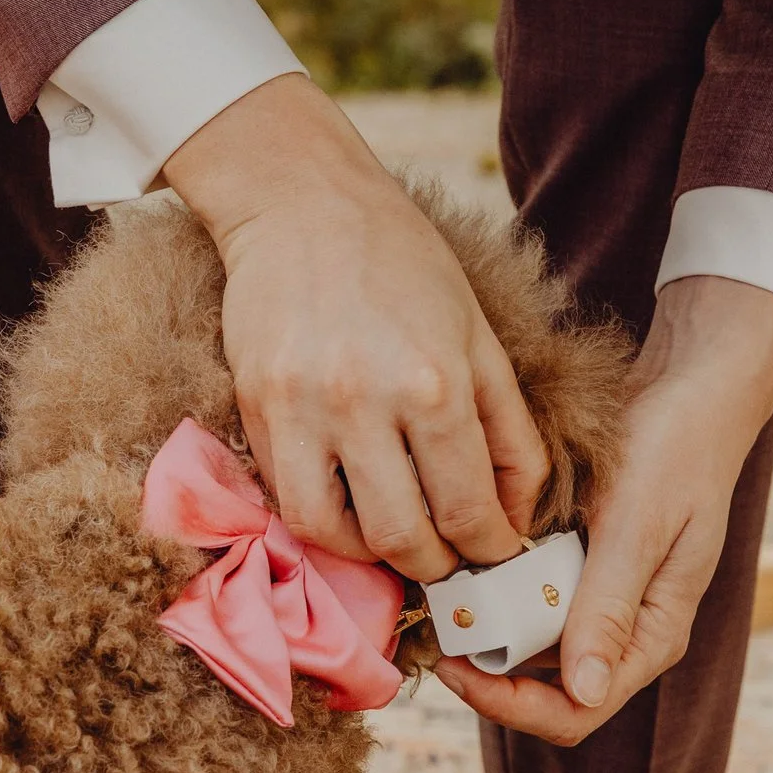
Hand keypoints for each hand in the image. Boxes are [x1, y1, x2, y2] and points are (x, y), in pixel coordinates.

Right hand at [164, 74, 548, 582]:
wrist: (304, 205)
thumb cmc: (405, 267)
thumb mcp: (479, 339)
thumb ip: (508, 432)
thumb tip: (517, 516)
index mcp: (434, 383)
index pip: (469, 510)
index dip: (491, 550)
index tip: (497, 553)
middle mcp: (364, 402)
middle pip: (404, 538)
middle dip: (438, 567)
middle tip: (452, 561)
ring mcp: (300, 410)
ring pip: (335, 536)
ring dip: (374, 557)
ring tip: (399, 539)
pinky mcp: (255, 409)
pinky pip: (287, 501)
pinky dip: (324, 523)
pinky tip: (350, 507)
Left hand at [436, 275, 772, 744]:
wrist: (693, 387)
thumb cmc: (677, 450)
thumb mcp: (638, 526)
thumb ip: (608, 608)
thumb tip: (583, 693)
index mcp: (654, 635)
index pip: (577, 710)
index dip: (511, 704)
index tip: (455, 668)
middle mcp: (627, 630)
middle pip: (549, 688)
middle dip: (490, 673)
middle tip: (435, 632)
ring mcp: (605, 600)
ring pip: (536, 646)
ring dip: (490, 632)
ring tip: (443, 598)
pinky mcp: (585, 569)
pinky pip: (536, 601)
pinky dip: (501, 594)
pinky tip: (467, 567)